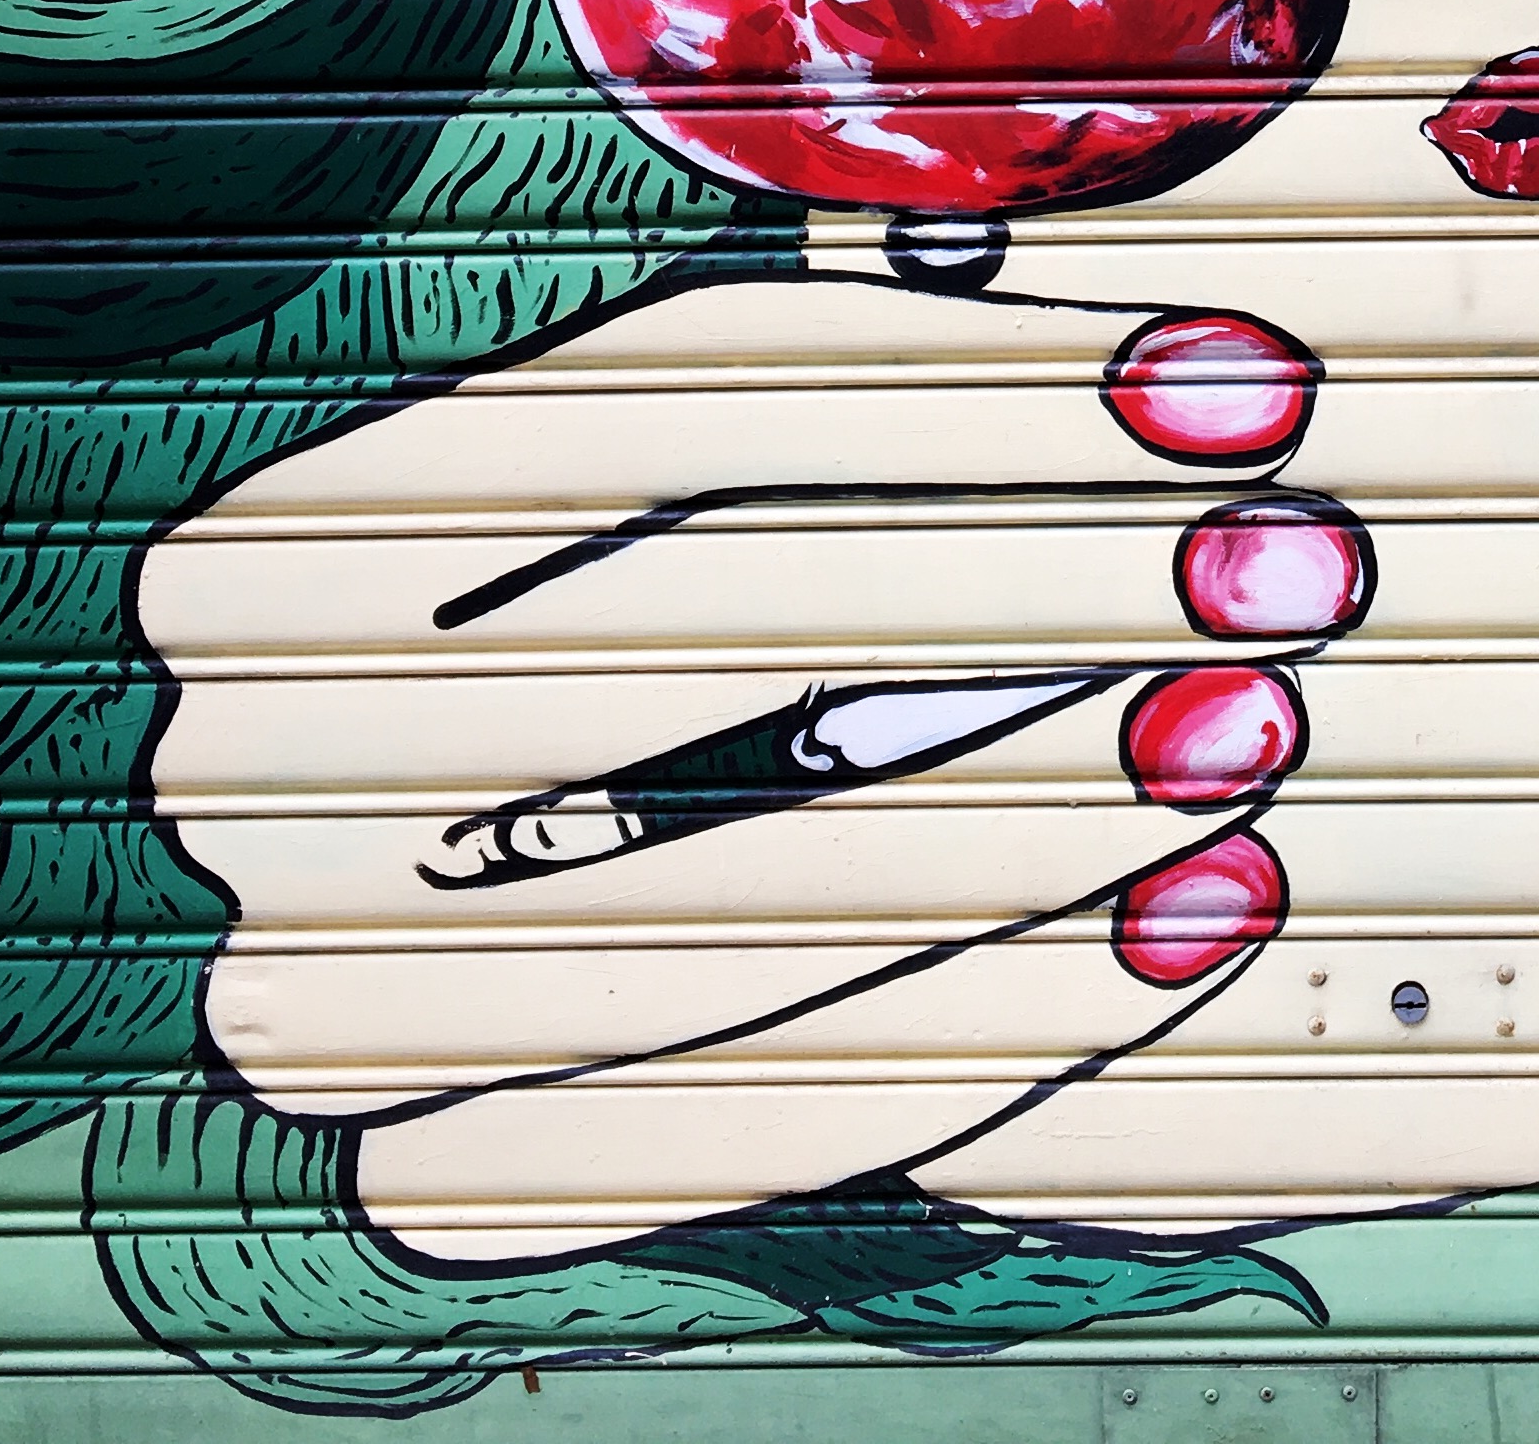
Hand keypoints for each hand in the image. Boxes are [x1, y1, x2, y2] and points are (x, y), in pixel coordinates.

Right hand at [138, 274, 1361, 1261]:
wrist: (456, 881)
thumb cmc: (641, 604)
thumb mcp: (698, 445)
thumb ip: (883, 380)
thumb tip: (1201, 363)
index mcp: (280, 549)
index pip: (669, 410)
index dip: (979, 386)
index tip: (1221, 377)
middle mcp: (261, 776)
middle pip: (717, 641)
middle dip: (1044, 588)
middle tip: (1278, 557)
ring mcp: (343, 1004)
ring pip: (757, 884)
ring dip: (1059, 804)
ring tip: (1255, 726)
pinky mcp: (469, 1176)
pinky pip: (779, 1111)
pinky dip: (1016, 1013)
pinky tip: (1189, 914)